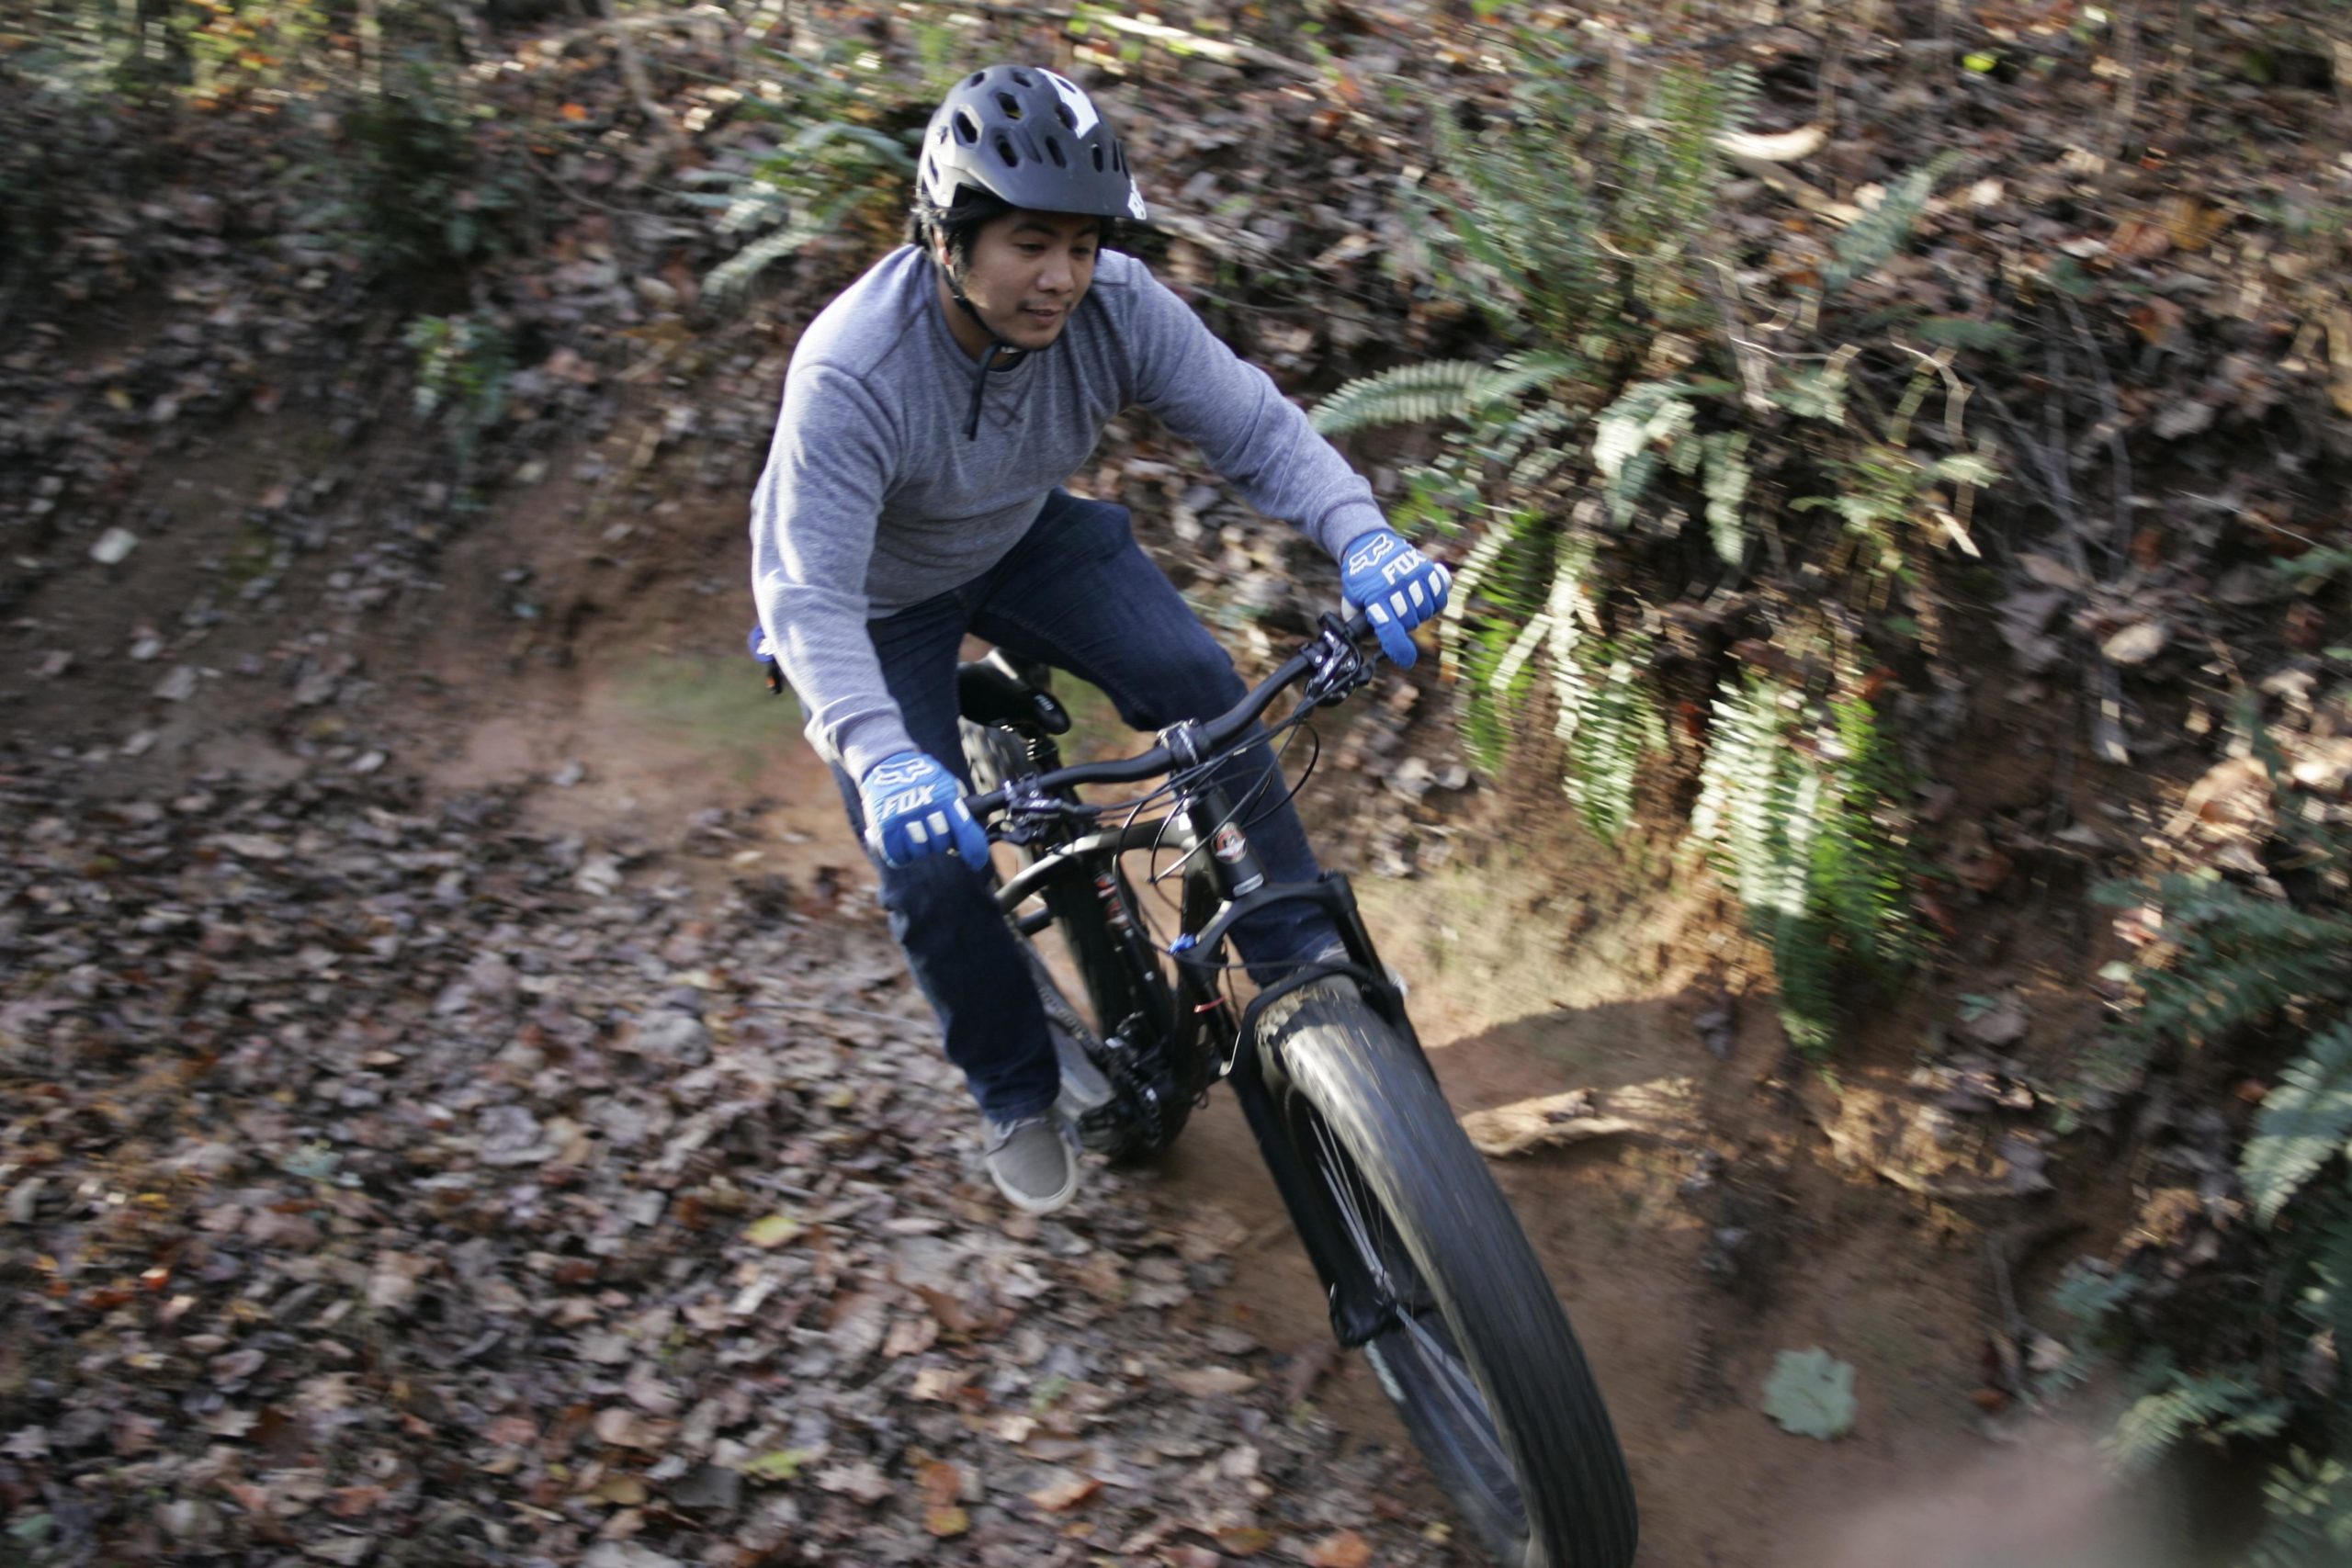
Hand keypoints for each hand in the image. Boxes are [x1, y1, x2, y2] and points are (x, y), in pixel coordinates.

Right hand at [861, 751, 989, 869]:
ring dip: (920, 846)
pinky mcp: (884, 827)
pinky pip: (898, 857)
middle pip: (941, 844)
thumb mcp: (945, 782)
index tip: (976, 862)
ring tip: (915, 830)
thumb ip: (958, 805)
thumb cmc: (921, 776)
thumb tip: (969, 834)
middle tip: (932, 828)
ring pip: (920, 852)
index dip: (974, 849)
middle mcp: (925, 808)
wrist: (887, 762)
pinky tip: (902, 842)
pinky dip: (902, 854)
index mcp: (944, 797)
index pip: (964, 829)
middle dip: (940, 840)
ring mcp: (903, 818)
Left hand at [1339, 527, 1451, 667]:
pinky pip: (1440, 596)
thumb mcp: (1351, 602)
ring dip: (1419, 613)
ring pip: (1427, 611)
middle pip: (1411, 622)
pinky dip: (1435, 602)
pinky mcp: (1427, 568)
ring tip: (1408, 603)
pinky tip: (1424, 597)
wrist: (1369, 544)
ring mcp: (1414, 575)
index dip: (1400, 649)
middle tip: (1396, 615)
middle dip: (1404, 625)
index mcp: (1375, 596)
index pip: (1391, 629)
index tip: (1406, 660)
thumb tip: (1372, 642)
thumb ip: (1358, 624)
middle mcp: (1396, 586)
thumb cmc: (1360, 578)